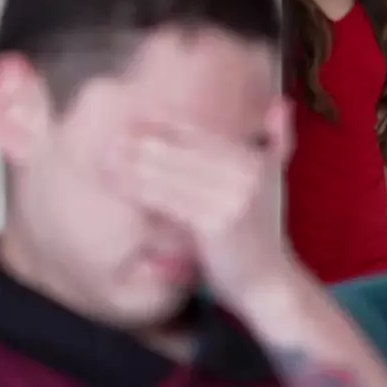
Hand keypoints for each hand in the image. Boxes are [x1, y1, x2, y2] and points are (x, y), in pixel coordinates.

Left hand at [129, 101, 294, 301]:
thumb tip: (282, 103)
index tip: (133, 120)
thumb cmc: (259, 235)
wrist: (269, 283)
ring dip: (134, 164)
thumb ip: (276, 141)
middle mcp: (245, 173)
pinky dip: (139, 189)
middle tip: (110, 136)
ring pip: (171, 173)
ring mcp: (231, 197)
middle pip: (183, 150)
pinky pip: (168, 199)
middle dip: (144, 143)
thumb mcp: (272, 183)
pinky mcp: (215, 222)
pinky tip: (116, 183)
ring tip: (105, 156)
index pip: (200, 134)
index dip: (164, 125)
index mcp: (253, 160)